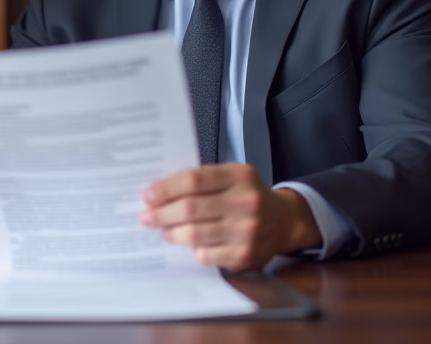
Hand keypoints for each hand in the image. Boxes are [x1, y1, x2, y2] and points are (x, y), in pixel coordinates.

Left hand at [139, 164, 320, 271]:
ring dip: (172, 233)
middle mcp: (246, 202)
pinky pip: (206, 255)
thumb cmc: (248, 196)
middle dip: (162, 213)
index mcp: (240, 175)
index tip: (148, 195)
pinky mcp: (244, 255)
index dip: (166, 188)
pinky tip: (187, 244)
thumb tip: (160, 193)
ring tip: (163, 230)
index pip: (194, 180)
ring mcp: (246, 230)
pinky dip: (192, 250)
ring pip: (195, 234)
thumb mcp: (233, 177)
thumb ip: (203, 180)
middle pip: (191, 208)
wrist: (284, 221)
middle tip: (146, 216)